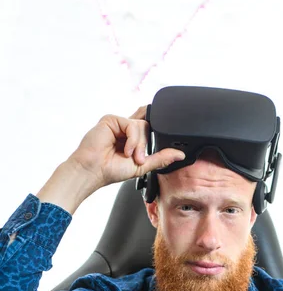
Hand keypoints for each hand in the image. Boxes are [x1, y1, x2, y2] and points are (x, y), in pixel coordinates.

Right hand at [67, 106, 185, 188]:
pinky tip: (125, 150)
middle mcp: (124, 129)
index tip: (164, 134)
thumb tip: (180, 155)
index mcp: (131, 138)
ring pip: (142, 125)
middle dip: (146, 145)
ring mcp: (118, 123)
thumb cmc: (111, 170)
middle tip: (138, 159)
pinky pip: (132, 124)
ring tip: (130, 156)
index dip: (156, 126)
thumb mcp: (142, 166)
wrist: (94, 171)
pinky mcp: (111, 119)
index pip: (148, 125)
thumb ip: (161, 158)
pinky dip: (133, 140)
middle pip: (148, 126)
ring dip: (140, 144)